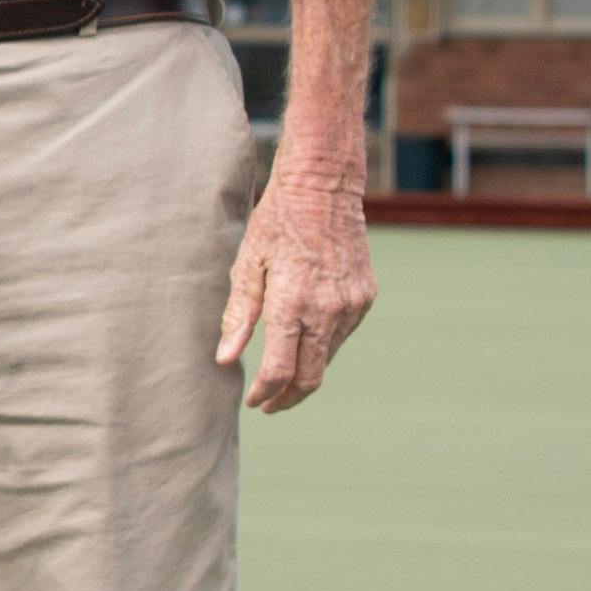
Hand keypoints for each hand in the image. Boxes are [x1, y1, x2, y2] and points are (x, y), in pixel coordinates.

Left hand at [218, 159, 377, 412]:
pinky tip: (305, 337)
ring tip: (282, 372)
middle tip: (268, 404)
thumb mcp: (247, 264)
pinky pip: (342, 335)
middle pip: (311, 377)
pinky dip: (323, 345)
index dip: (265, 393)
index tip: (253, 401)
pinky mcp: (365, 296)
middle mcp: (328, 309)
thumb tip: (225, 360)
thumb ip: (238, 315)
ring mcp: (351, 304)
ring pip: (328, 357)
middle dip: (288, 397)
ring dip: (306, 370)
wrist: (324, 186)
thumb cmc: (277, 221)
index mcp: (293, 303)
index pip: (280, 370)